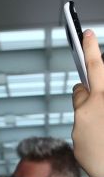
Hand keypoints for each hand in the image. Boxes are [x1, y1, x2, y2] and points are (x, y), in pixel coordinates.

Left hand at [71, 29, 103, 176]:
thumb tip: (97, 90)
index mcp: (103, 97)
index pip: (95, 65)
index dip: (90, 47)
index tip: (85, 33)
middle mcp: (88, 109)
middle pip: (79, 90)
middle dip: (85, 91)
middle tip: (96, 96)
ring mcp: (79, 127)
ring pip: (81, 113)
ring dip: (89, 115)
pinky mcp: (75, 143)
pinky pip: (81, 132)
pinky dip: (89, 134)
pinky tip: (101, 143)